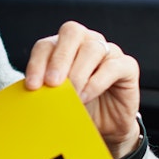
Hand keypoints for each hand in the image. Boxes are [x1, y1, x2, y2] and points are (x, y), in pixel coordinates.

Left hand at [24, 21, 141, 157]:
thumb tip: (30, 91)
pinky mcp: (127, 65)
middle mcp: (86, 42)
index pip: (46, 45)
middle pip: (71, 33)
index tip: (32, 86)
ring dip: (78, 74)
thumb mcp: (56, 98)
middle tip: (52, 84)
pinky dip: (96, 82)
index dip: (37, 63)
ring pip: (92, 48)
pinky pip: (112, 67)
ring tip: (71, 97)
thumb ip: (44, 88)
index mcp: (63, 46)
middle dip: (59, 59)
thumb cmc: (76, 107)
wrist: (104, 126)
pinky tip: (86, 96)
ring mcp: (109, 51)